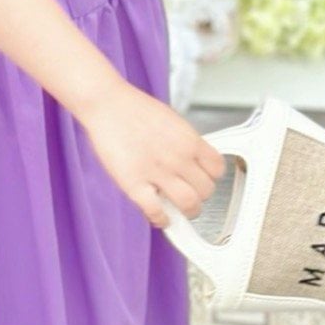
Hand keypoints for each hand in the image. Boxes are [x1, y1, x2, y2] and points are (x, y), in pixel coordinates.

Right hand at [80, 80, 228, 227]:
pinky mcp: (134, 184)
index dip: (212, 177)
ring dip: (187, 211)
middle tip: (192, 196)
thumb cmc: (134, 109)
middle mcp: (178, 157)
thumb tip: (191, 161)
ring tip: (180, 211)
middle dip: (200, 196)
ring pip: (189, 204)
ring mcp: (158, 172)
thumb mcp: (172, 120)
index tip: (205, 180)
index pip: (217, 168)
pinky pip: (156, 211)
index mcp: (189, 140)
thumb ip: (184, 143)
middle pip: (206, 190)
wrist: (107, 104)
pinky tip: (160, 217)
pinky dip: (161, 219)